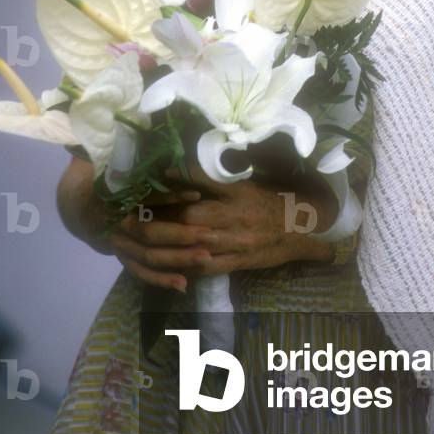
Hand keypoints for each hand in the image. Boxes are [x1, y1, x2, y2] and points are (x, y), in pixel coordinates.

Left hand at [110, 175, 335, 285]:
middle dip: (158, 215)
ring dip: (164, 242)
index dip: (171, 180)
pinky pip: (205, 267)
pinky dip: (183, 267)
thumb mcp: (246, 182)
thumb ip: (213, 176)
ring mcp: (235, 242)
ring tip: (139, 238)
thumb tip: (176, 166)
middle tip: (130, 212)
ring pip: (193, 243)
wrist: (304, 227)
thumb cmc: (272, 199)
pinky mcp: (237, 263)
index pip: (198, 182)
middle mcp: (233, 216)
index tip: (146, 178)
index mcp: (236, 191)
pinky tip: (163, 265)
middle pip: (188, 215)